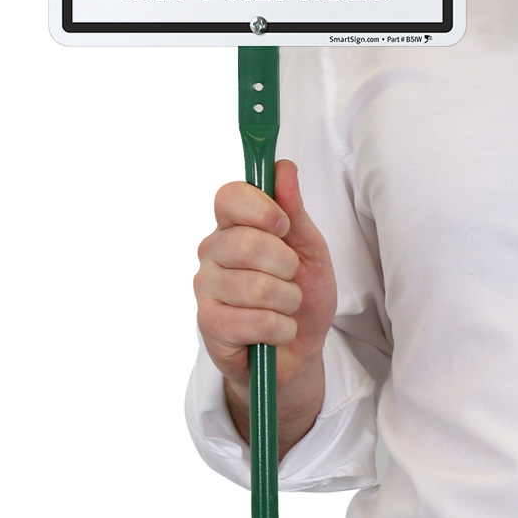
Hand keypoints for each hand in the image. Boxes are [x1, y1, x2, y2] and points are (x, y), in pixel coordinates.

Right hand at [193, 159, 336, 454]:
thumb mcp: (310, 249)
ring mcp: (206, 287)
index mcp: (235, 225)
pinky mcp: (208, 323)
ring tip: (287, 306)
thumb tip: (283, 168)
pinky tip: (278, 330)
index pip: (229, 196)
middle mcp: (213, 251)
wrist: (298, 349)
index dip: (260, 209)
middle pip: (246, 242)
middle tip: (291, 277)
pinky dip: (281, 327)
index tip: (283, 226)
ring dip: (288, 301)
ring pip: (255, 286)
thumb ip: (295, 211)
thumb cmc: (302, 293)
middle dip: (286, 265)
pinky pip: (254, 320)